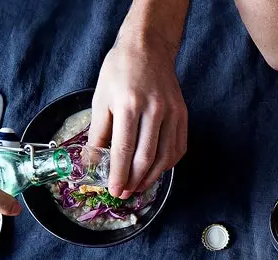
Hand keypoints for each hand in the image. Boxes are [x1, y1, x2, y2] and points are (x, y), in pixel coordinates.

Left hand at [89, 33, 186, 198]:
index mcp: (128, 104)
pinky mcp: (183, 115)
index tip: (114, 190)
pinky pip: (178, 148)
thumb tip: (94, 162)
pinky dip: (167, 164)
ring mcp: (172, 113)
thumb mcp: (101, 99)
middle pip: (146, 157)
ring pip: (165, 157)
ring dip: (152, 177)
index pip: (124, 149)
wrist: (148, 48)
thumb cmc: (119, 72)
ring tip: (138, 186)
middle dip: (134, 181)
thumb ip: (98, 133)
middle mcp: (153, 110)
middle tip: (124, 193)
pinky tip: (156, 170)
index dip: (119, 174)